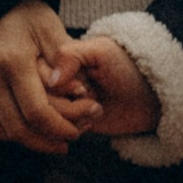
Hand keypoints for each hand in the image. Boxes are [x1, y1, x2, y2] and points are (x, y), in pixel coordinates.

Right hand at [0, 0, 78, 152]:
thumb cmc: (25, 14)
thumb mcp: (50, 26)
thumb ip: (66, 57)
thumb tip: (73, 89)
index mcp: (12, 60)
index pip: (36, 111)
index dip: (58, 128)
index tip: (76, 133)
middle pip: (17, 128)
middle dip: (44, 142)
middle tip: (65, 144)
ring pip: (0, 130)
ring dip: (27, 140)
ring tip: (50, 138)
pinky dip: (9, 129)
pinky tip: (29, 126)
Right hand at [44, 35, 160, 141]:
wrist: (148, 97)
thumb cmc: (127, 68)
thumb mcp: (102, 50)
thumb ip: (71, 54)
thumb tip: (50, 79)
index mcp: (57, 57)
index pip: (34, 73)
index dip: (56, 84)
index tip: (81, 87)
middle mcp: (53, 80)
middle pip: (36, 98)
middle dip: (64, 103)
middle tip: (91, 97)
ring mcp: (58, 102)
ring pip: (43, 117)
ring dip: (70, 117)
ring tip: (94, 109)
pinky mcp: (65, 122)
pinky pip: (55, 132)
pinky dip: (73, 129)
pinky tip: (91, 121)